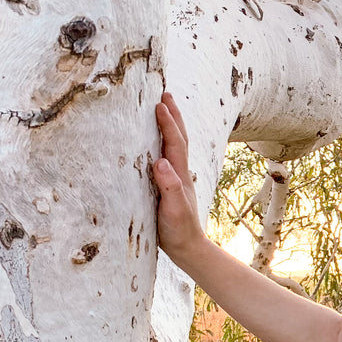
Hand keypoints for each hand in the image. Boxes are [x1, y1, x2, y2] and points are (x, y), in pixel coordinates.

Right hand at [152, 93, 206, 263]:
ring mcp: (175, 178)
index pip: (175, 143)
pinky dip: (162, 142)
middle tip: (165, 93)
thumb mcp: (174, 210)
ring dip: (169, 125)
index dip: (168, 123)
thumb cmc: (179, 231)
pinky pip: (166, 156)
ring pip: (173, 145)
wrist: (187, 248)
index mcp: (180, 174)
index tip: (159, 103)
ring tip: (162, 108)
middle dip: (172, 115)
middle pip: (178, 137)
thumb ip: (170, 187)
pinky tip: (154, 142)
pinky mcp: (168, 185)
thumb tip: (161, 162)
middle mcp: (179, 172)